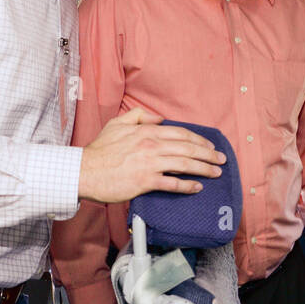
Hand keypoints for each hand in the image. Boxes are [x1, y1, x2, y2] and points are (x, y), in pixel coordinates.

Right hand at [79, 107, 225, 202]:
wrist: (83, 171)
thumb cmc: (99, 151)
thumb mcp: (116, 124)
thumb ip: (138, 116)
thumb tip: (158, 118)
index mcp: (146, 131)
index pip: (182, 134)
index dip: (200, 140)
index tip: (210, 146)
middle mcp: (151, 145)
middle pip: (188, 148)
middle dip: (209, 154)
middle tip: (221, 160)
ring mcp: (149, 163)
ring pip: (185, 164)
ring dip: (204, 168)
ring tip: (216, 172)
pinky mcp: (145, 182)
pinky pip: (172, 183)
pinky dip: (187, 185)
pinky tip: (197, 187)